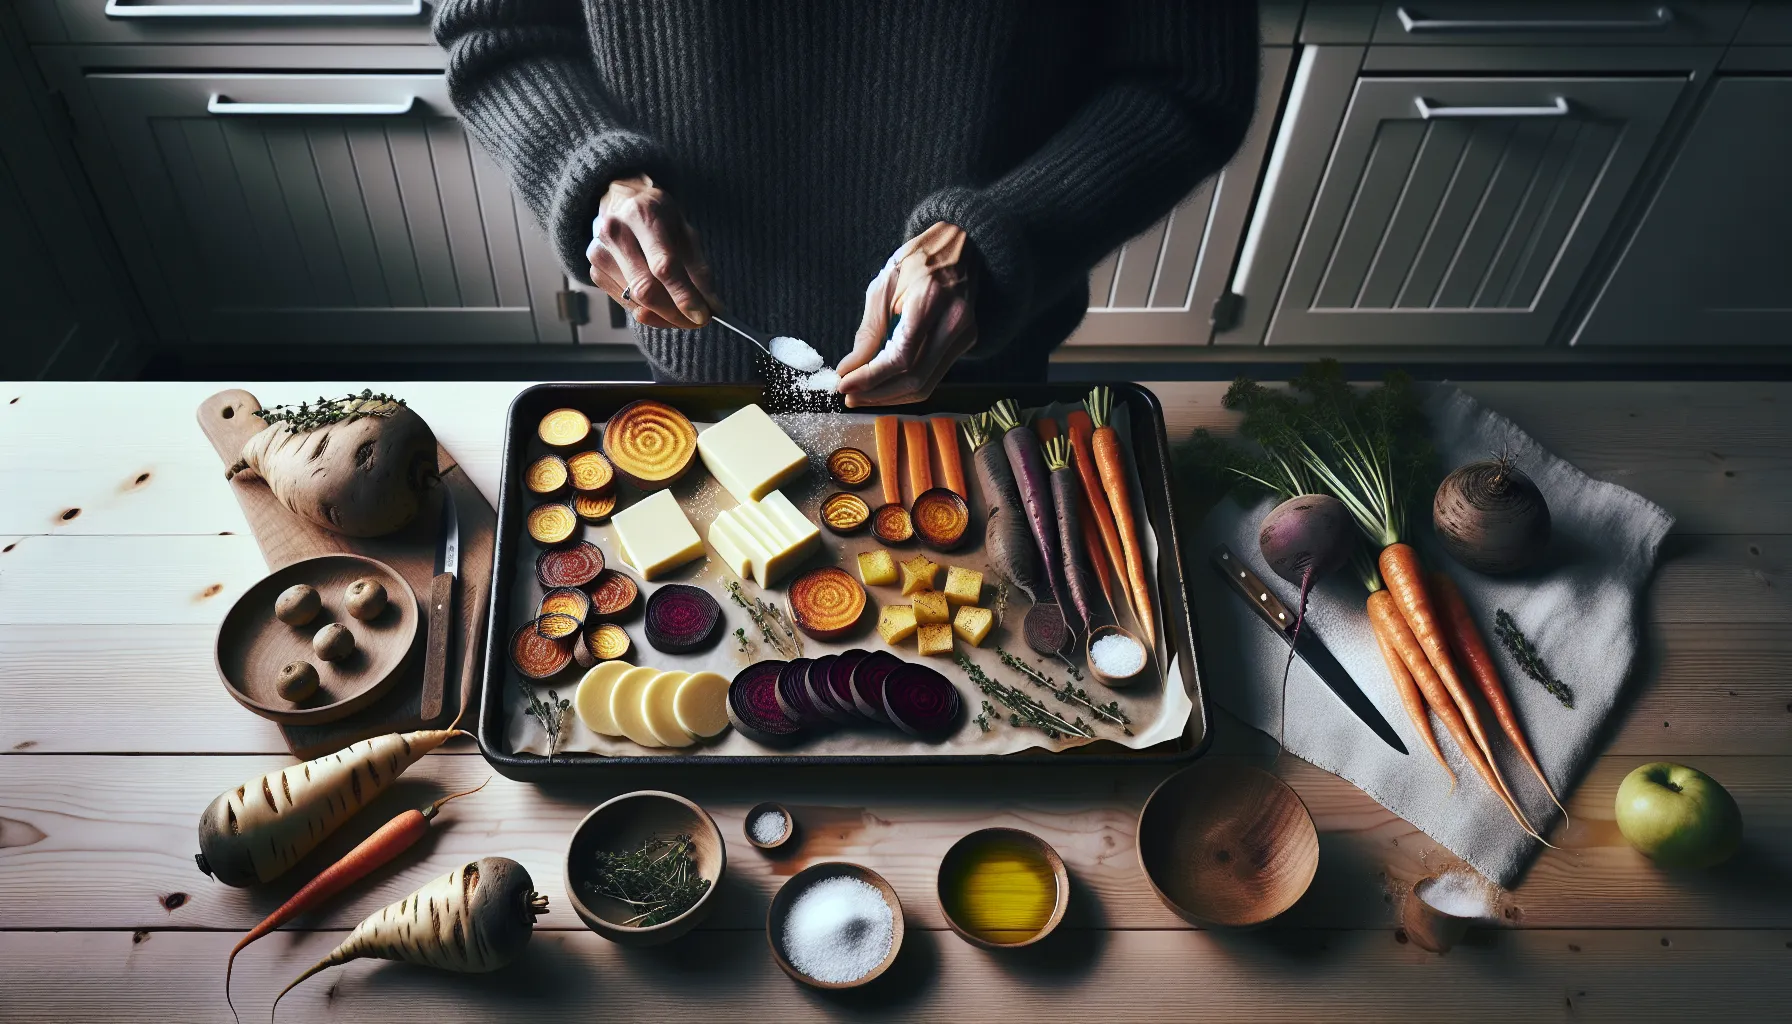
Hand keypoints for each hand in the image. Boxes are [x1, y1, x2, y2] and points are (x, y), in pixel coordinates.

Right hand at [586, 175, 718, 328]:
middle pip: (646, 289)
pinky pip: (627, 304)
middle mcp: (615, 232)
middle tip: (696, 321)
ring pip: (636, 302)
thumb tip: (711, 306)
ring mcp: (600, 254)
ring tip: (682, 311)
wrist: (622, 204)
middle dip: (675, 313)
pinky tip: (661, 303)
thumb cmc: (659, 218)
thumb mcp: (686, 232)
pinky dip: (649, 312)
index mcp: (643, 215)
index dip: (684, 295)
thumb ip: (699, 269)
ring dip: (664, 316)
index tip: (703, 315)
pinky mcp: (595, 272)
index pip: (664, 266)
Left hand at [836, 223, 976, 407]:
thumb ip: (868, 332)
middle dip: (878, 393)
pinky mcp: (966, 343)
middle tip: (849, 396)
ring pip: (926, 385)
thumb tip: (848, 369)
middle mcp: (955, 322)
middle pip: (915, 379)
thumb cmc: (916, 261)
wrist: (957, 248)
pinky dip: (905, 385)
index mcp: (931, 300)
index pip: (901, 357)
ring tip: (861, 394)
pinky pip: (933, 376)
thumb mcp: (883, 287)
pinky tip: (883, 384)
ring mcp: (965, 335)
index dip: (871, 377)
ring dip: (890, 396)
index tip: (844, 384)